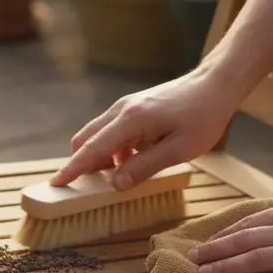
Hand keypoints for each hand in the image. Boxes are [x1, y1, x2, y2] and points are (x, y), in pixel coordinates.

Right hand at [51, 65, 242, 188]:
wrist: (216, 84)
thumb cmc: (203, 116)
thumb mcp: (178, 150)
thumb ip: (144, 167)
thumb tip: (115, 184)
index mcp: (130, 120)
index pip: (92, 149)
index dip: (73, 169)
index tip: (55, 184)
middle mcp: (121, 110)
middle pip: (86, 140)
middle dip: (83, 164)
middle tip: (89, 188)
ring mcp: (127, 107)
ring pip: (99, 135)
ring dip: (103, 158)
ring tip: (124, 175)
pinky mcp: (135, 108)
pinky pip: (114, 131)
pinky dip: (116, 149)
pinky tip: (139, 159)